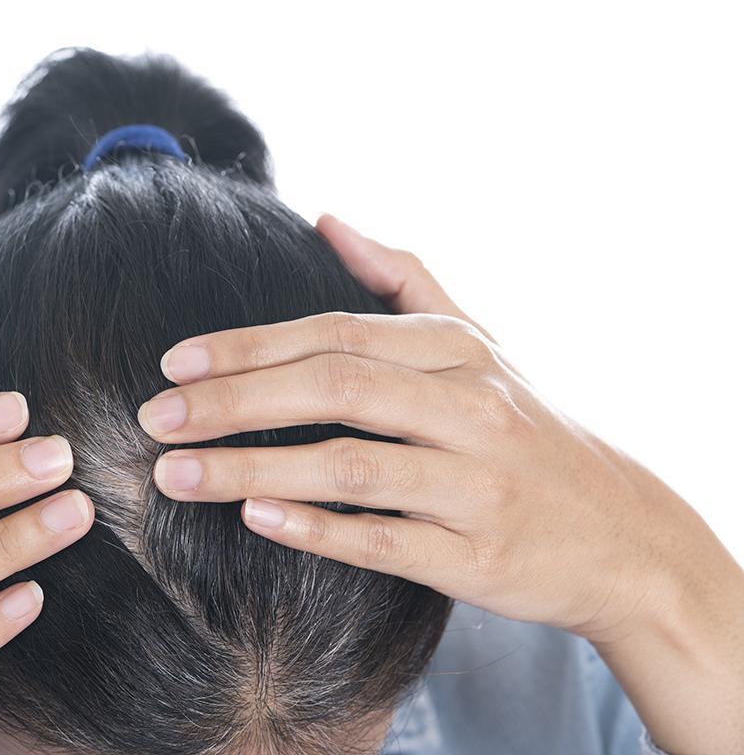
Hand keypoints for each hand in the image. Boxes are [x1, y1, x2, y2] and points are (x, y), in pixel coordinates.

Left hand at [138, 213, 743, 752]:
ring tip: (174, 475)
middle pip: (335, 390)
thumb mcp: (481, 343)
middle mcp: (469, 408)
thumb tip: (328, 219)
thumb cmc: (526, 429)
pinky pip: (384, 542)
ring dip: (251, 469)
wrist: (622, 535)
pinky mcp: (476, 557)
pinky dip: (318, 530)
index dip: (250, 348)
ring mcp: (475, 486)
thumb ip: (403, 278)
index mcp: (458, 351)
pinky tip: (254, 519)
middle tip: (154, 416)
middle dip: (233, 401)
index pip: (336, 336)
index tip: (173, 361)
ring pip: (350, 468)